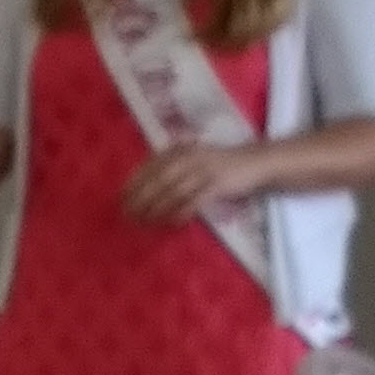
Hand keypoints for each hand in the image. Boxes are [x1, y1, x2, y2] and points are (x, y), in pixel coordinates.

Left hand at [121, 144, 262, 225]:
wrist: (254, 163)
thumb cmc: (219, 166)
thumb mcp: (193, 161)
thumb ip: (171, 169)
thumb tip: (144, 190)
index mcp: (180, 151)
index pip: (150, 166)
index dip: (134, 183)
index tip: (121, 199)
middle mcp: (188, 157)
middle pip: (158, 180)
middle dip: (140, 199)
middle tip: (128, 215)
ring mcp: (203, 170)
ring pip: (173, 191)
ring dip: (157, 209)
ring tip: (145, 222)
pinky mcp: (217, 184)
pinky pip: (194, 201)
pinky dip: (181, 212)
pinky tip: (172, 222)